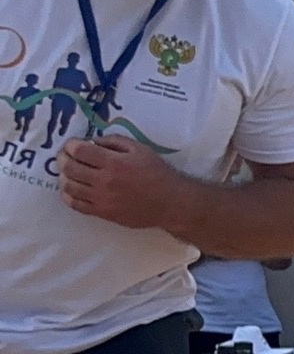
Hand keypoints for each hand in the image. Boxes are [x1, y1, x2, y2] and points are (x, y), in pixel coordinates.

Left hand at [58, 135, 179, 228]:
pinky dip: (67, 195)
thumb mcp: (140, 149)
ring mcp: (101, 198)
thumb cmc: (157, 173)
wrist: (170, 203)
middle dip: (62, 158)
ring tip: (68, 172)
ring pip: (68, 186)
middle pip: (69, 167)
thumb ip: (114, 141)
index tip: (73, 144)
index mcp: (114, 162)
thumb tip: (92, 141)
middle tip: (66, 156)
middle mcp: (104, 180)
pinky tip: (71, 189)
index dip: (70, 145)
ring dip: (63, 176)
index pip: (79, 150)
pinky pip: (75, 204)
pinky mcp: (102, 212)